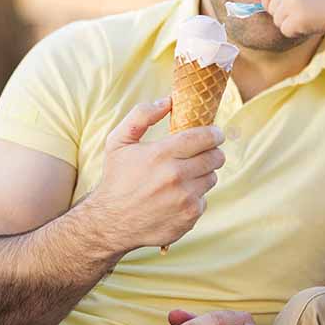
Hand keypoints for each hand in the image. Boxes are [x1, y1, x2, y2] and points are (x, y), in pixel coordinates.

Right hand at [90, 97, 225, 253]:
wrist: (109, 223)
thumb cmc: (116, 179)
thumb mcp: (118, 142)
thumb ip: (141, 115)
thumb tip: (168, 101)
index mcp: (161, 155)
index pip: (204, 137)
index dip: (214, 133)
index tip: (215, 133)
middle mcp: (176, 177)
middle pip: (215, 158)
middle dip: (212, 153)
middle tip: (202, 154)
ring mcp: (184, 200)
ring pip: (211, 178)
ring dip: (202, 175)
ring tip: (183, 177)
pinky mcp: (189, 218)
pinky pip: (204, 201)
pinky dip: (195, 197)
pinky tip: (176, 197)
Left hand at [260, 0, 324, 37]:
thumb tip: (262, 4)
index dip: (268, 4)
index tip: (274, 11)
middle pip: (271, 9)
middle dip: (282, 16)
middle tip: (299, 16)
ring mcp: (292, 4)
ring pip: (277, 21)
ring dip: (289, 25)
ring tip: (306, 19)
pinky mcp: (297, 19)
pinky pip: (285, 30)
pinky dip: (294, 32)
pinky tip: (308, 26)